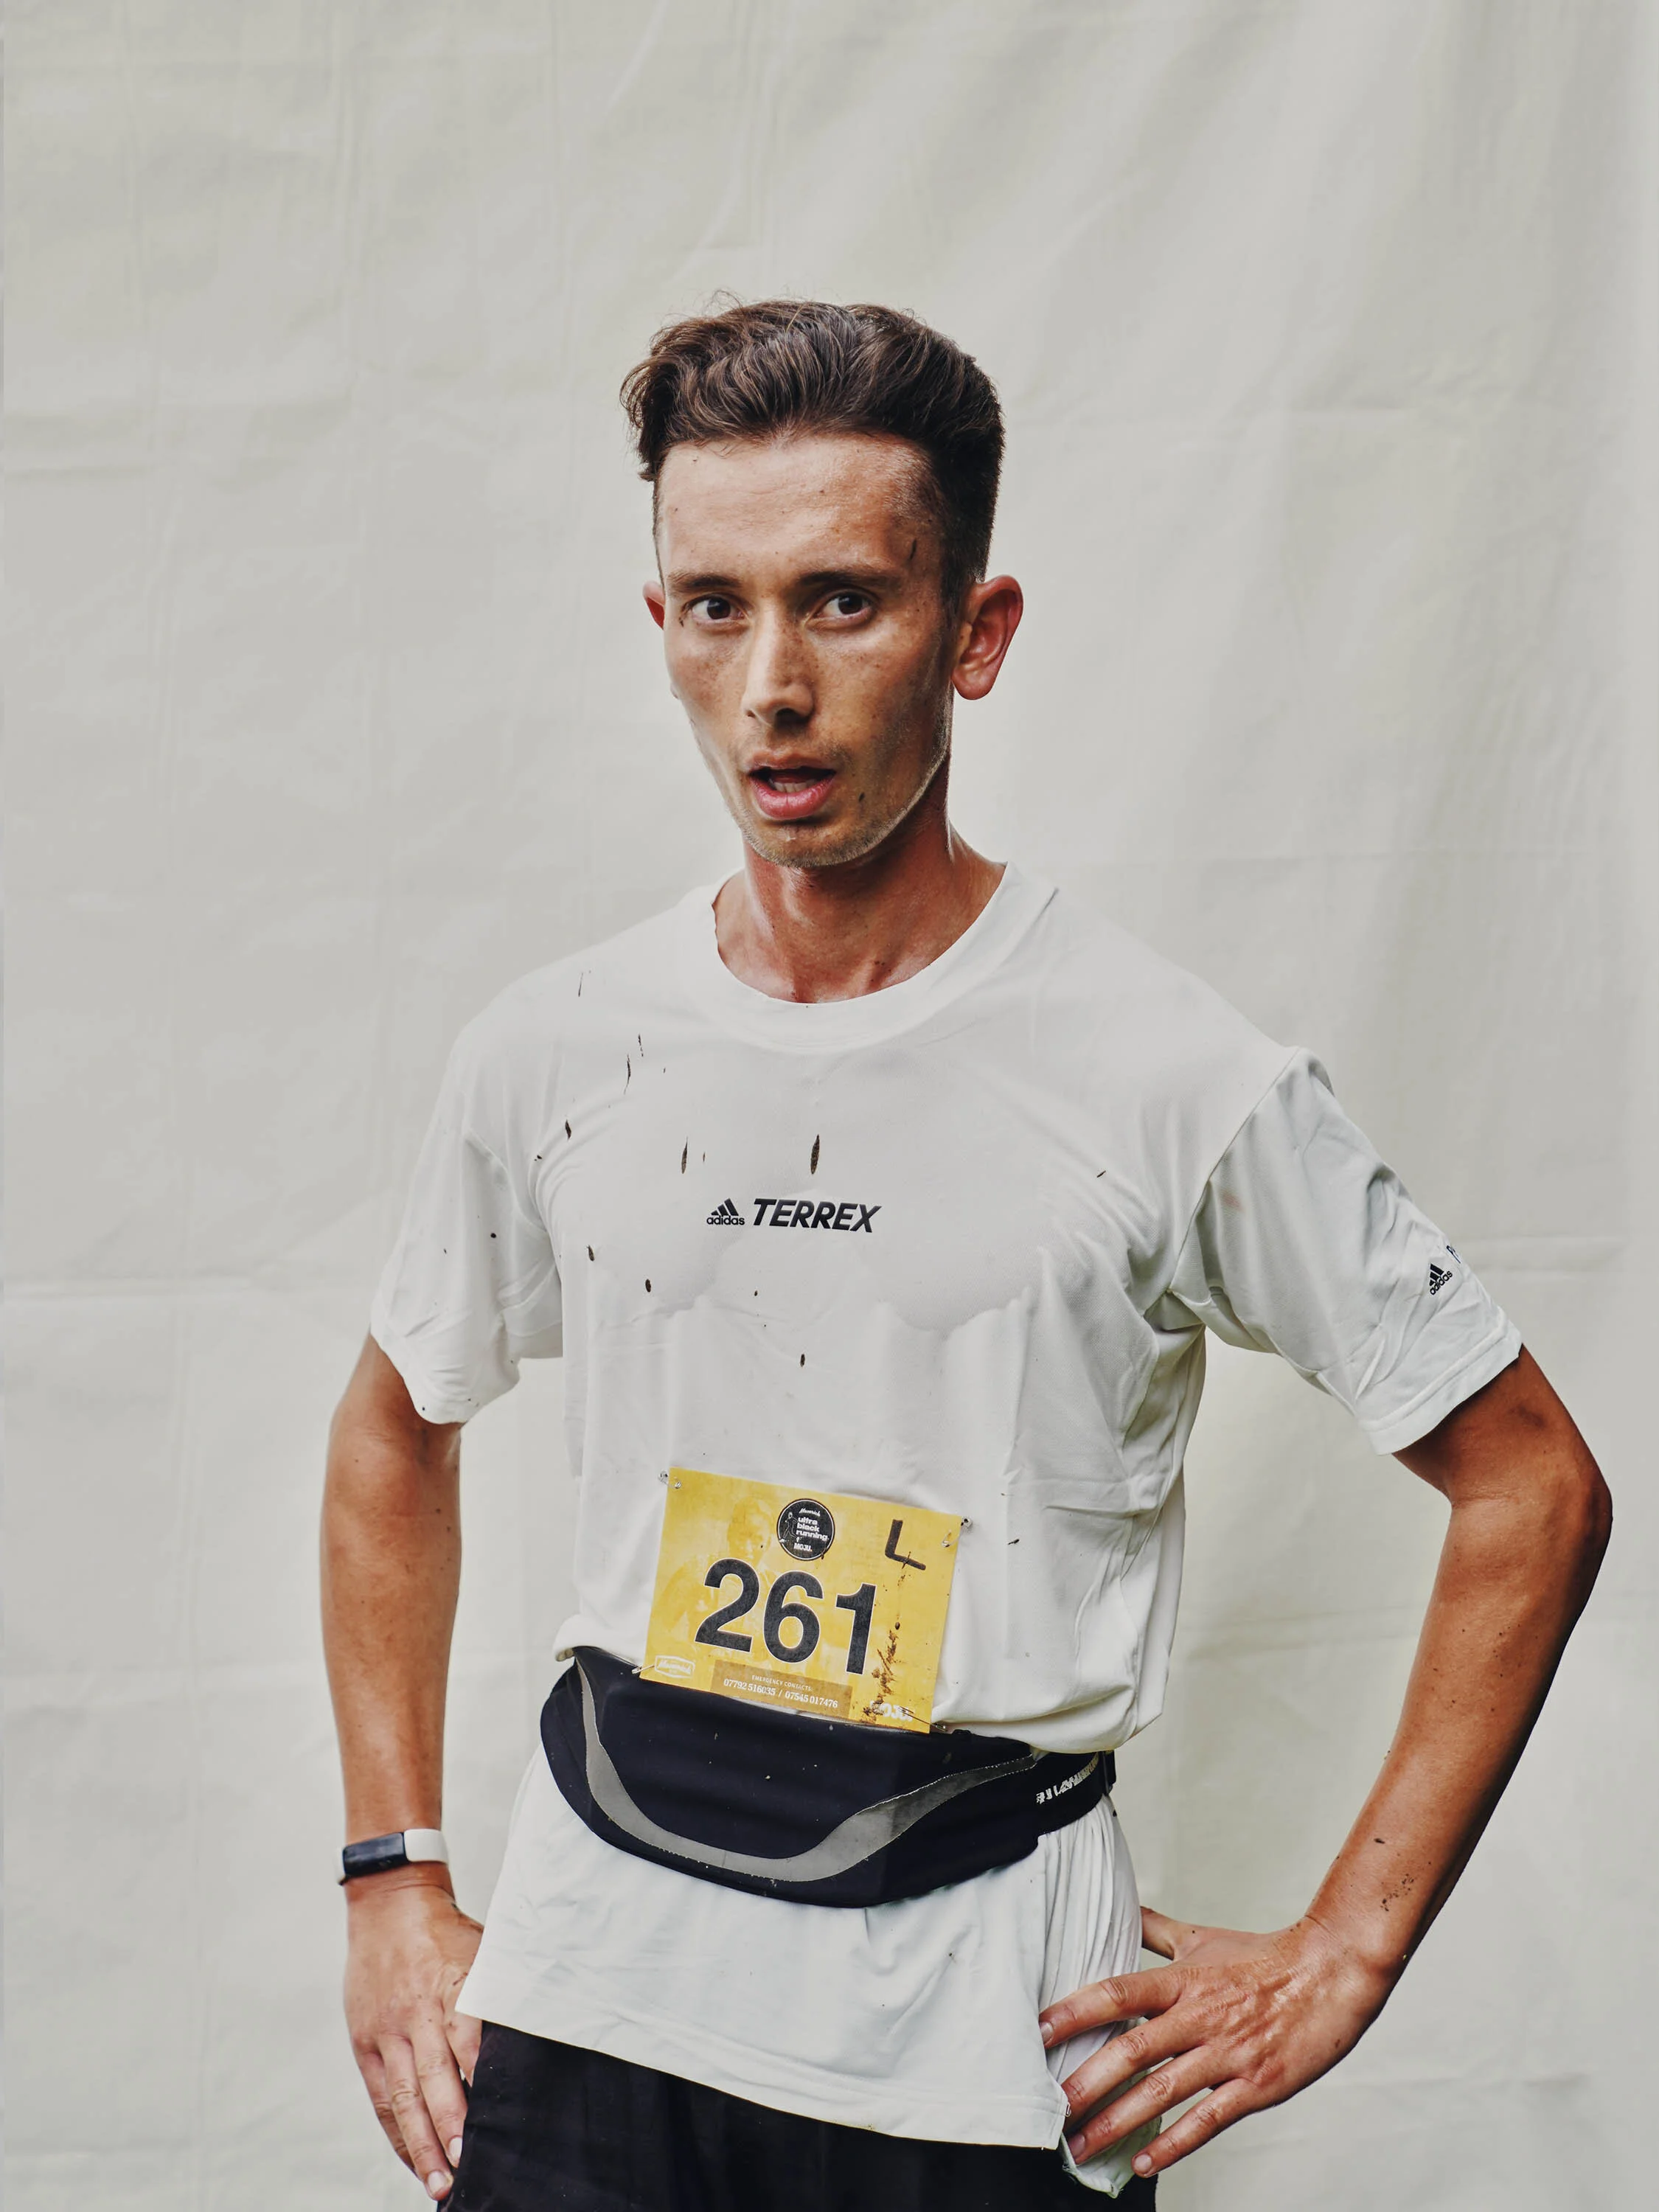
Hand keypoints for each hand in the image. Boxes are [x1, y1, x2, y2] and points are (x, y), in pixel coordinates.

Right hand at [344, 1868, 483, 2199]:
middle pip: (432, 2078)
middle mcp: (416, 2012)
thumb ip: (498, 1996)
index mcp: (451, 1985)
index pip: (467, 2038)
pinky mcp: (364, 2042)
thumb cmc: (445, 1933)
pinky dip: (397, 2133)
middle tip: (466, 2165)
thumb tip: (530, 2042)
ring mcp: (386, 2030)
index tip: (497, 2116)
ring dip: (422, 2143)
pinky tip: (414, 2159)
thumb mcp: (483, 1951)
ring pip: (403, 2097)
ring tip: (439, 2183)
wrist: (388, 1905)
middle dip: (449, 2126)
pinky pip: (380, 2096)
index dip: (479, 2080)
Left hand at [1038, 1906, 1394, 2179]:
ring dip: (1118, 2122)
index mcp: (1184, 1980)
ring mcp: (1227, 2054)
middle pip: (1132, 2050)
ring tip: (1082, 2144)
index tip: (1038, 2031)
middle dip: (1088, 2083)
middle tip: (1052, 2109)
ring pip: (1163, 2091)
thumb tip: (1121, 1910)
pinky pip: (1208, 2120)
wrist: (1332, 1972)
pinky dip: (1174, 2143)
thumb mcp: (1204, 1939)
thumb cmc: (1265, 1957)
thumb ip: (1158, 1931)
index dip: (1075, 2010)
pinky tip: (1144, 2162)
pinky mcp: (1255, 2085)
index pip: (1117, 1992)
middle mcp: (1199, 2016)